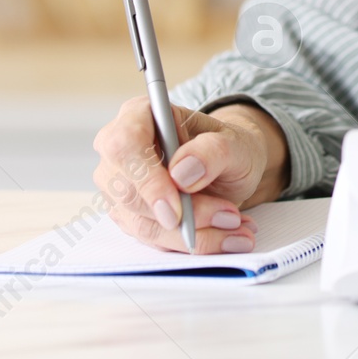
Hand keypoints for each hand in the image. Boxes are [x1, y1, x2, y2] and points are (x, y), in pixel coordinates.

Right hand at [91, 97, 285, 254]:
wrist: (230, 168)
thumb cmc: (227, 147)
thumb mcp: (235, 142)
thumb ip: (211, 151)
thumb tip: (181, 172)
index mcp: (139, 116)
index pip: (124, 145)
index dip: (146, 180)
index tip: (175, 209)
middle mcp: (121, 152)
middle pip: (128, 192)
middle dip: (182, 214)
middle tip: (228, 216)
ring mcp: (121, 187)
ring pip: (142, 223)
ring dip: (193, 233)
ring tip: (236, 226)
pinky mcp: (131, 216)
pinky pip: (155, 239)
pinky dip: (194, 242)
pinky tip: (226, 236)